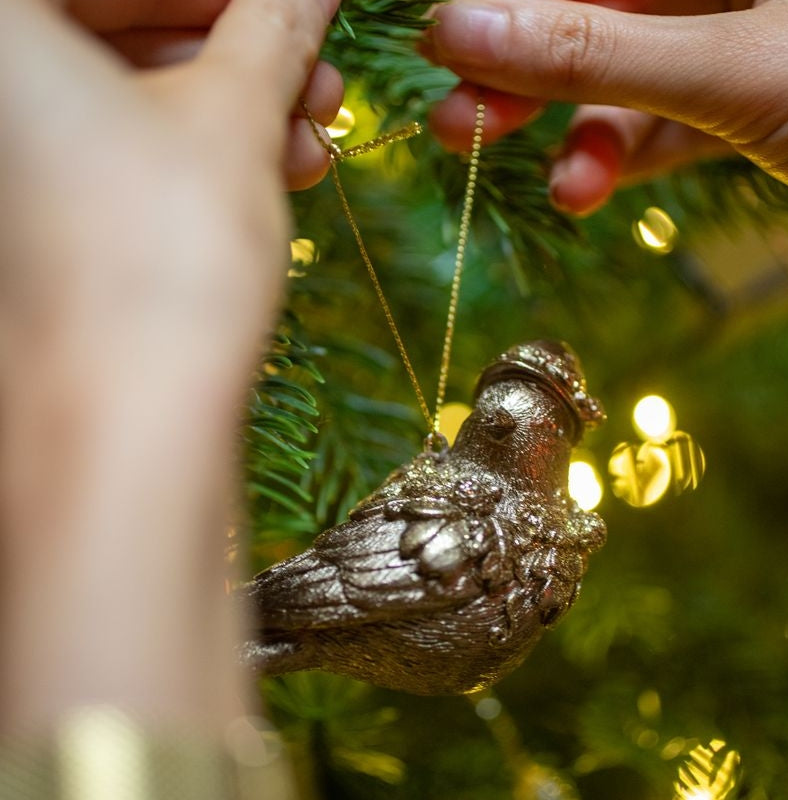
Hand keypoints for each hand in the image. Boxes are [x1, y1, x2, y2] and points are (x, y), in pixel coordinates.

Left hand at [0, 0, 340, 733]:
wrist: (122, 437)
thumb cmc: (160, 265)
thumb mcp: (235, 121)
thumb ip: (272, 29)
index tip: (289, 4)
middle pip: (108, 23)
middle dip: (229, 40)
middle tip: (310, 59)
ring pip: (114, 92)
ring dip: (222, 101)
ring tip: (311, 125)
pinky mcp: (25, 225)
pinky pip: (106, 152)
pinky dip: (187, 150)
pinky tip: (270, 164)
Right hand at [424, 0, 787, 214]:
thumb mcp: (728, 65)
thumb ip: (592, 53)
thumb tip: (456, 27)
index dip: (503, 3)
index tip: (437, 46)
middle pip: (594, 19)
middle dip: (524, 77)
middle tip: (454, 124)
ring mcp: (733, 43)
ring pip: (625, 83)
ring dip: (578, 140)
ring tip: (558, 190)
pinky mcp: (743, 105)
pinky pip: (663, 127)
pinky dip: (623, 163)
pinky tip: (585, 193)